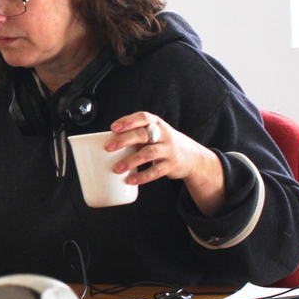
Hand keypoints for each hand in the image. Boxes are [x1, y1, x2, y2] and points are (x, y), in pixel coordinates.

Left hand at [107, 112, 224, 215]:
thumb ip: (134, 135)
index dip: (128, 121)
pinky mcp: (171, 165)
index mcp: (156, 123)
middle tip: (108, 147)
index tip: (113, 127)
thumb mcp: (152, 134)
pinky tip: (131, 180)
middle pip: (142, 134)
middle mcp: (163, 134)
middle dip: (124, 140)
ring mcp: (169, 150)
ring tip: (117, 168)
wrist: (192, 157)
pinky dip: (143, 176)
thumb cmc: (163, 143)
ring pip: (149, 153)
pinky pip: (156, 171)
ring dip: (131, 161)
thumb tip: (106, 143)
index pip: (142, 117)